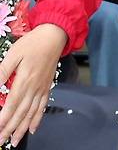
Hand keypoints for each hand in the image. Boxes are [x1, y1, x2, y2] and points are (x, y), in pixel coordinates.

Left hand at [0, 24, 67, 146]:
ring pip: (32, 113)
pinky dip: (37, 119)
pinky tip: (33, 128)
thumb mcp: (13, 54)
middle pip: (21, 113)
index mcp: (25, 80)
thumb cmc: (33, 43)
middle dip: (10, 129)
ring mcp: (42, 88)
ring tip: (15, 141)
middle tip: (1, 141)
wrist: (54, 36)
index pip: (12, 105)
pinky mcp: (47, 86)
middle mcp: (34, 87)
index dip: (3, 119)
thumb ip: (2, 72)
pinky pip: (42, 106)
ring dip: (22, 128)